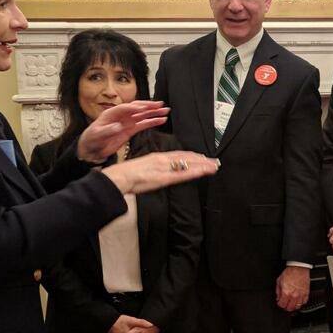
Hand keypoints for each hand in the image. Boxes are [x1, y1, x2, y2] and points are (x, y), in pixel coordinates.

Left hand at [77, 100, 169, 161]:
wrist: (92, 148)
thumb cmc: (92, 139)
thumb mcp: (98, 135)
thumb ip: (108, 130)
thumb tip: (118, 126)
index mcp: (112, 113)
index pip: (125, 108)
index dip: (134, 108)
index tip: (143, 109)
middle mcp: (121, 116)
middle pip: (137, 108)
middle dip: (148, 106)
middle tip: (159, 105)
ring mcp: (127, 122)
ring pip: (143, 115)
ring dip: (154, 113)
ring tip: (165, 111)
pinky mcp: (131, 129)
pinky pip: (144, 124)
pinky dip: (153, 122)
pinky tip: (161, 120)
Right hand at [102, 151, 217, 194]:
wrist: (118, 177)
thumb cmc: (126, 175)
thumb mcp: (144, 167)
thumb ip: (154, 168)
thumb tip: (162, 171)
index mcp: (157, 157)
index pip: (179, 155)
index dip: (193, 156)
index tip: (203, 158)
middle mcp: (163, 159)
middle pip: (186, 158)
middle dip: (202, 160)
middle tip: (215, 162)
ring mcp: (164, 167)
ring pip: (187, 164)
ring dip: (202, 165)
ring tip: (214, 166)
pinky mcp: (163, 177)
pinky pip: (182, 174)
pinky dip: (194, 172)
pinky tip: (204, 172)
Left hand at [276, 265, 309, 311]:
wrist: (298, 268)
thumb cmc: (289, 273)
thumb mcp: (279, 281)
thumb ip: (278, 291)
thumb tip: (278, 298)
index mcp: (286, 293)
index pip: (282, 305)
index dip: (280, 304)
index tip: (280, 302)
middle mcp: (294, 296)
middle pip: (290, 308)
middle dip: (286, 307)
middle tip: (285, 304)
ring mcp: (301, 295)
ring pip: (297, 307)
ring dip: (294, 306)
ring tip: (292, 303)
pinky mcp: (306, 293)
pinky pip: (304, 302)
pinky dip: (301, 302)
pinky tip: (298, 300)